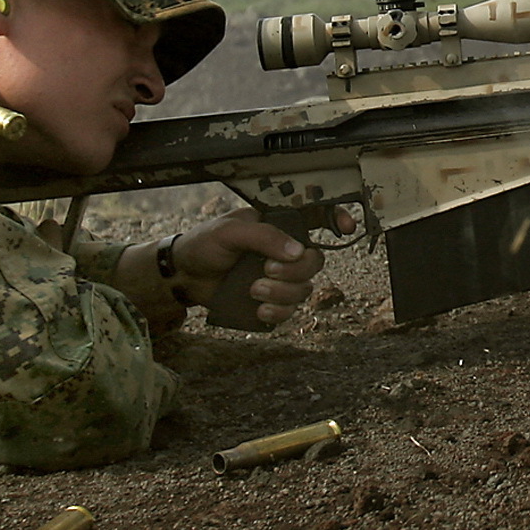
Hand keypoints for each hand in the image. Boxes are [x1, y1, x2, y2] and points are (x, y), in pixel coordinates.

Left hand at [170, 207, 345, 326]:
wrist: (184, 276)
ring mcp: (280, 277)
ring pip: (305, 289)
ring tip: (253, 289)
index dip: (337, 219)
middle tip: (266, 270)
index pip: (317, 217)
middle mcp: (284, 250)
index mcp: (278, 225)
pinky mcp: (272, 301)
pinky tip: (258, 309)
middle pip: (315, 261)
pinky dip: (277, 312)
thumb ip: (264, 236)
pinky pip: (290, 311)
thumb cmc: (204, 244)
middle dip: (295, 271)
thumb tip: (296, 251)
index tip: (345, 228)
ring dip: (282, 293)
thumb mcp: (230, 231)